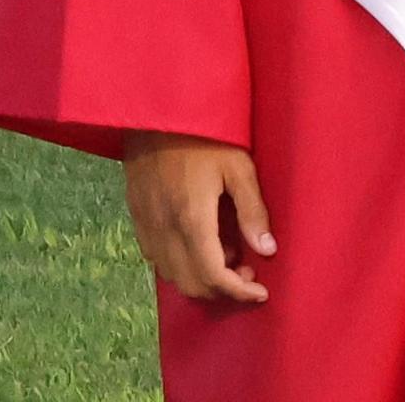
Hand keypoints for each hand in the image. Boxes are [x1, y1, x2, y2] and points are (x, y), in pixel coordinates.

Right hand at [122, 131, 275, 303]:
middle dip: (223, 289)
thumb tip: (267, 249)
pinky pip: (157, 259)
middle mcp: (164, 230)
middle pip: (192, 285)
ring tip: (229, 252)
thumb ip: (252, 210)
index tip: (261, 292)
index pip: (214, 276)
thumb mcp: (238, 165)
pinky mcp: (137, 217)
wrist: (157, 112)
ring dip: (201, 277)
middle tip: (249, 271)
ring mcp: (147, 226)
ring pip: (172, 276)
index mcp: (192, 219)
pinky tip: (201, 241)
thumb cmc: (205, 134)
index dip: (239, 292)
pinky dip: (181, 264)